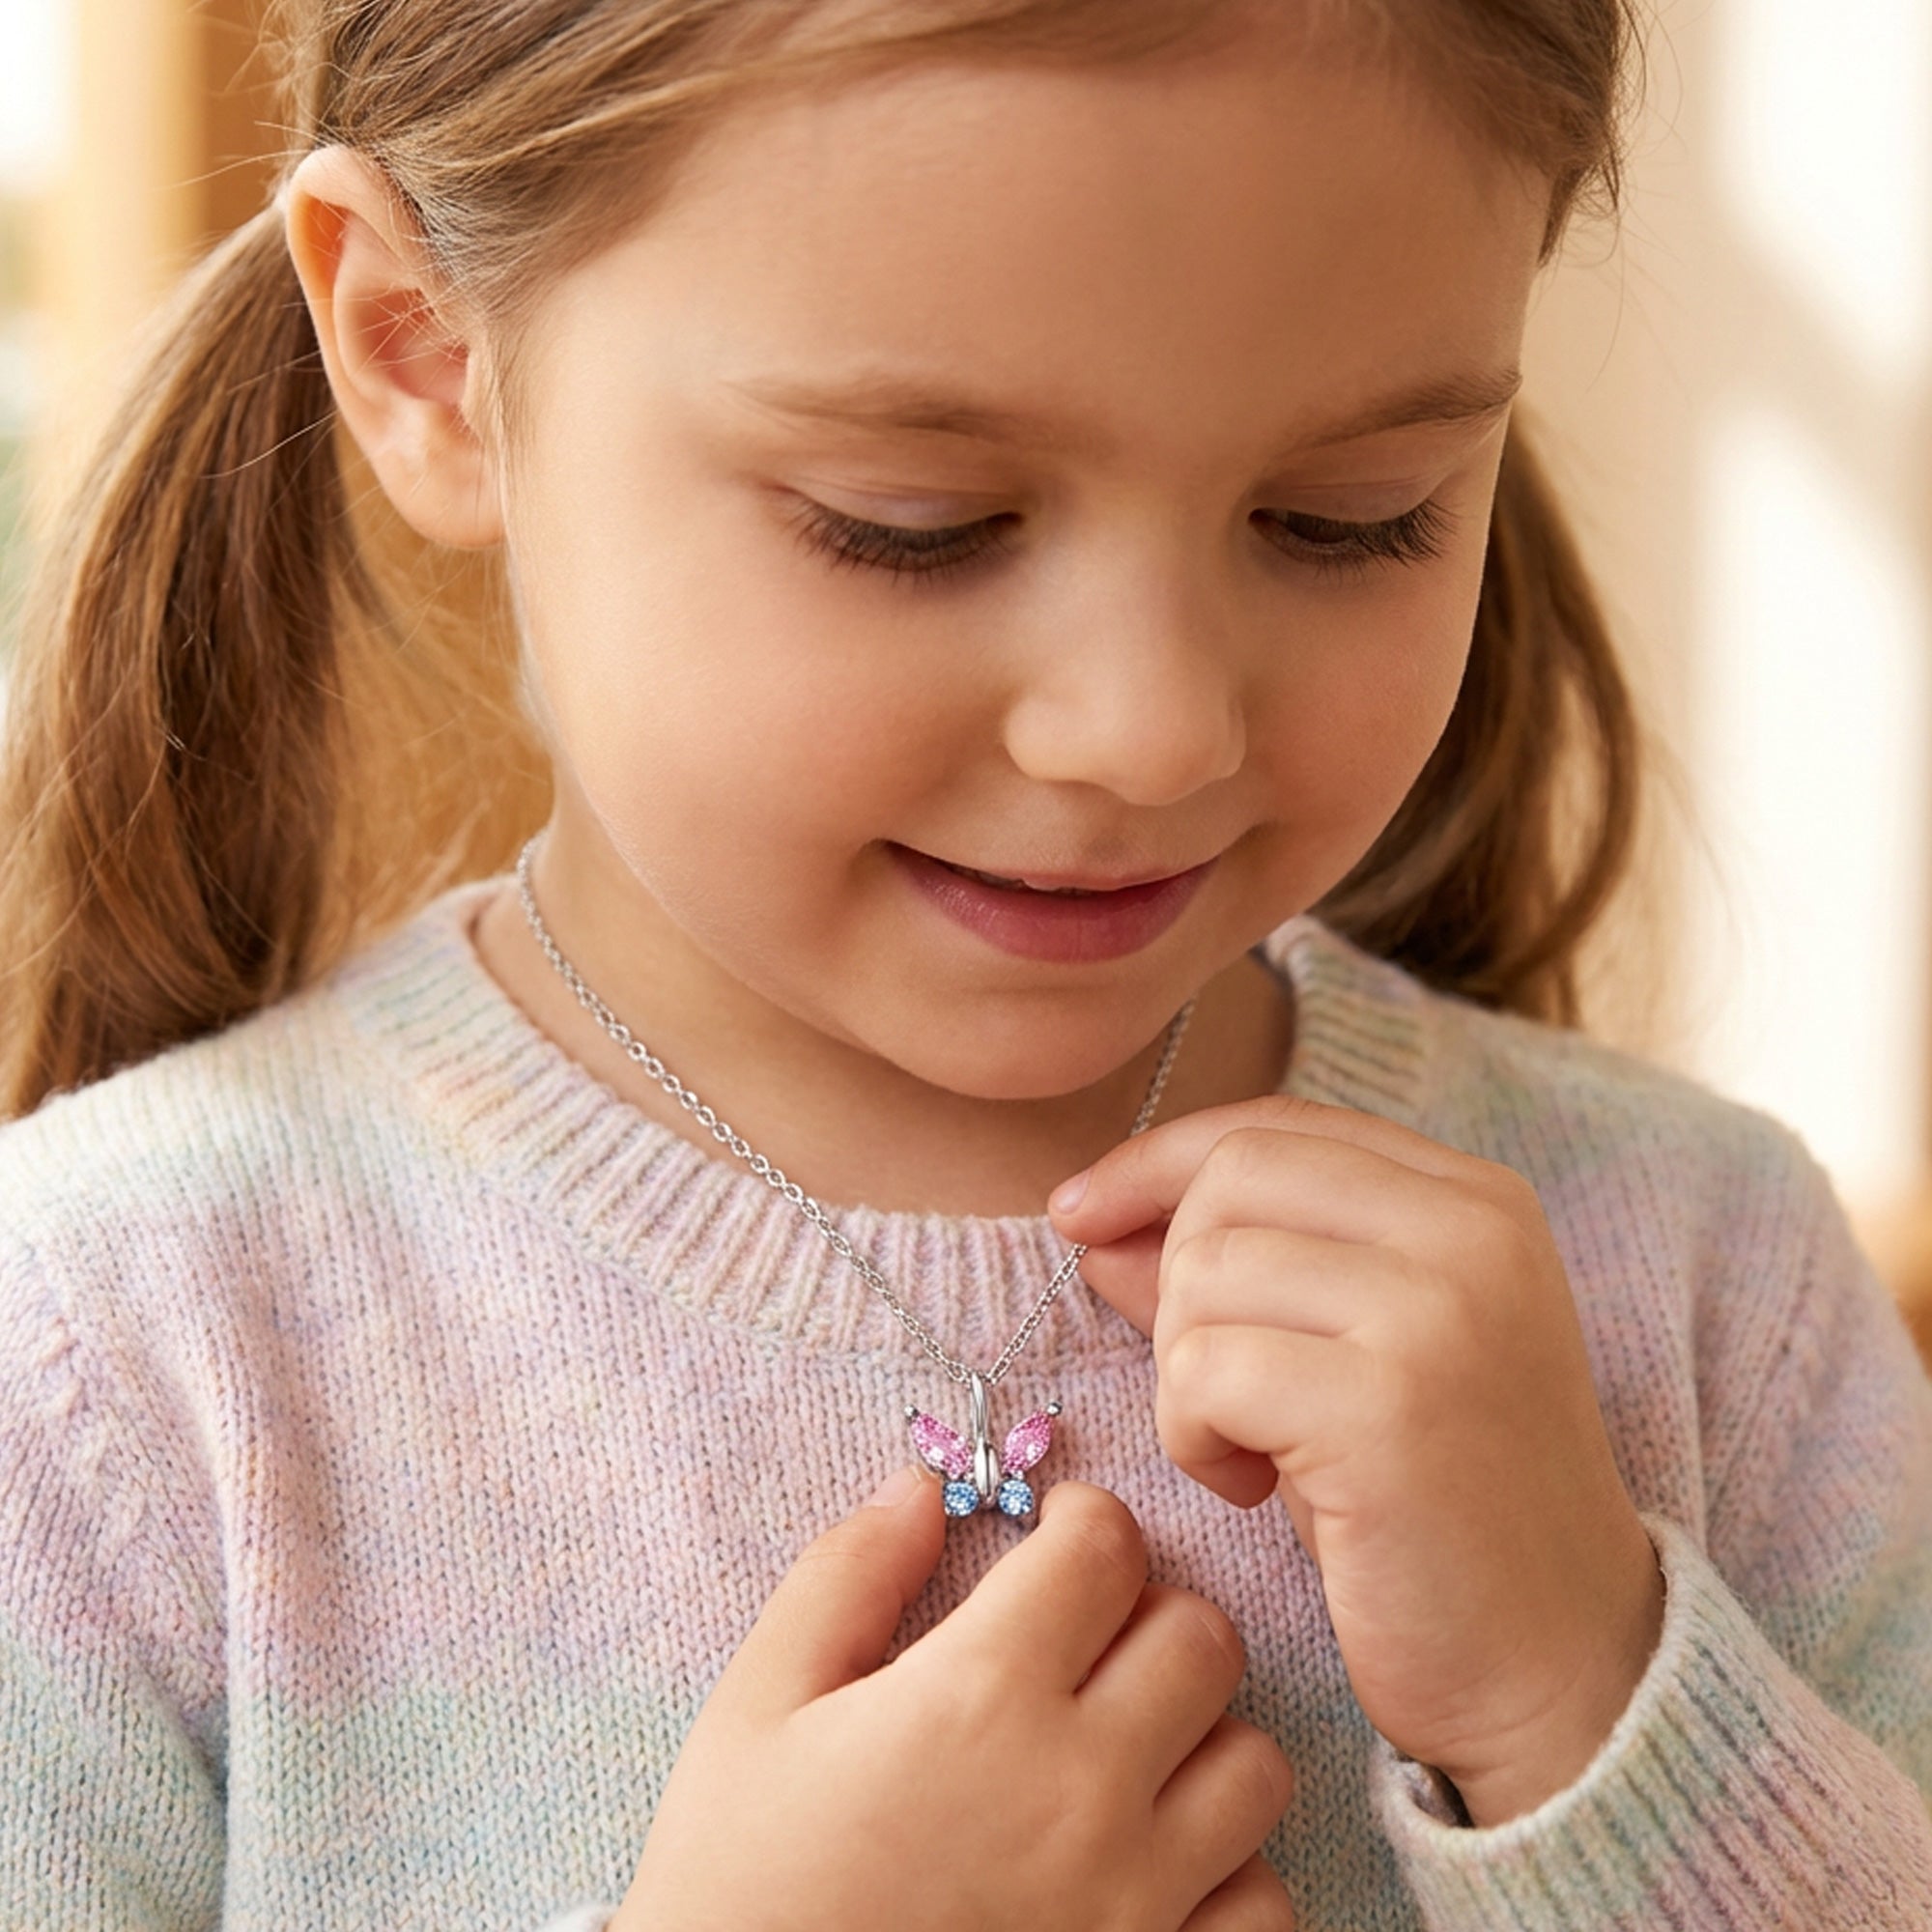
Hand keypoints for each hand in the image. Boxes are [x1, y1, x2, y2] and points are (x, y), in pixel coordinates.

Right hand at [610, 1473, 1296, 1931]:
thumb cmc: (740, 1884)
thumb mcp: (757, 1711)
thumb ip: (845, 1579)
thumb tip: (921, 1489)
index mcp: (981, 1694)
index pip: (1105, 1548)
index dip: (1083, 1521)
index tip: (1056, 1539)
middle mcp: (1081, 1786)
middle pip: (1202, 1638)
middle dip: (1150, 1615)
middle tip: (1090, 1641)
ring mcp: (1134, 1899)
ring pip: (1255, 1764)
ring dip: (1201, 1738)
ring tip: (1128, 1752)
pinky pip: (1262, 1904)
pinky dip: (1228, 1875)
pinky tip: (1155, 1867)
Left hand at [1048, 1094, 1665, 1826]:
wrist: (1563, 1670)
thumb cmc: (1433, 1511)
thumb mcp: (1336, 1360)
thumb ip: (1233, 1274)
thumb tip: (1091, 1220)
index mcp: (1476, 1201)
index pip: (1277, 1127)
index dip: (1159, 1161)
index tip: (1078, 1212)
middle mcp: (1470, 1232)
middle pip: (1232, 1180)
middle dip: (1174, 1279)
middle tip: (1213, 1388)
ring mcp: (1437, 1312)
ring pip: (1205, 1271)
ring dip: (1183, 1372)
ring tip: (1249, 1449)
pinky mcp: (1388, 1406)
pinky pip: (1203, 1369)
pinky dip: (1191, 1435)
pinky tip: (1252, 1489)